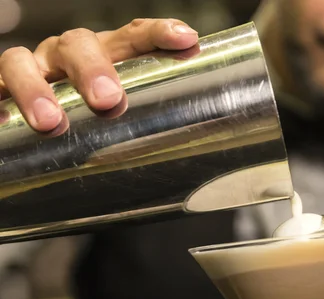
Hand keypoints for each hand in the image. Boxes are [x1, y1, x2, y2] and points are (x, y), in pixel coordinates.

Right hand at [0, 18, 197, 133]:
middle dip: (93, 69)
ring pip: (22, 62)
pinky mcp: (0, 89)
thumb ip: (150, 112)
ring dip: (37, 90)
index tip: (185, 39)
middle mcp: (67, 56)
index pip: (134, 36)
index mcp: (106, 56)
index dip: (158, 34)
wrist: (40, 124)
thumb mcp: (125, 112)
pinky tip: (3, 118)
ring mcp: (31, 69)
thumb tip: (196, 131)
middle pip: (78, 44)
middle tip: (108, 102)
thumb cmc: (92, 117)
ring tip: (51, 123)